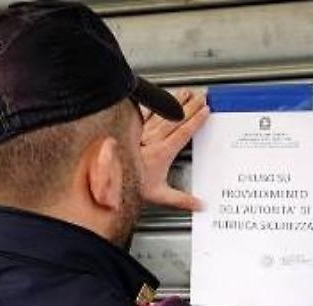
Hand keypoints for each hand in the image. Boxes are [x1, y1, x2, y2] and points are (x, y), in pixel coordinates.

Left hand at [139, 89, 209, 210]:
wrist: (106, 177)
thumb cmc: (129, 184)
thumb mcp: (159, 195)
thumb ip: (181, 199)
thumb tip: (198, 204)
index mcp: (162, 153)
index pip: (183, 133)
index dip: (196, 121)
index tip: (205, 111)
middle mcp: (153, 140)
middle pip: (176, 119)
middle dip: (190, 106)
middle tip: (201, 95)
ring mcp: (141, 133)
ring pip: (162, 114)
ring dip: (174, 101)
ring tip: (185, 92)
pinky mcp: (130, 129)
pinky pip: (143, 114)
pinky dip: (151, 104)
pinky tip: (156, 98)